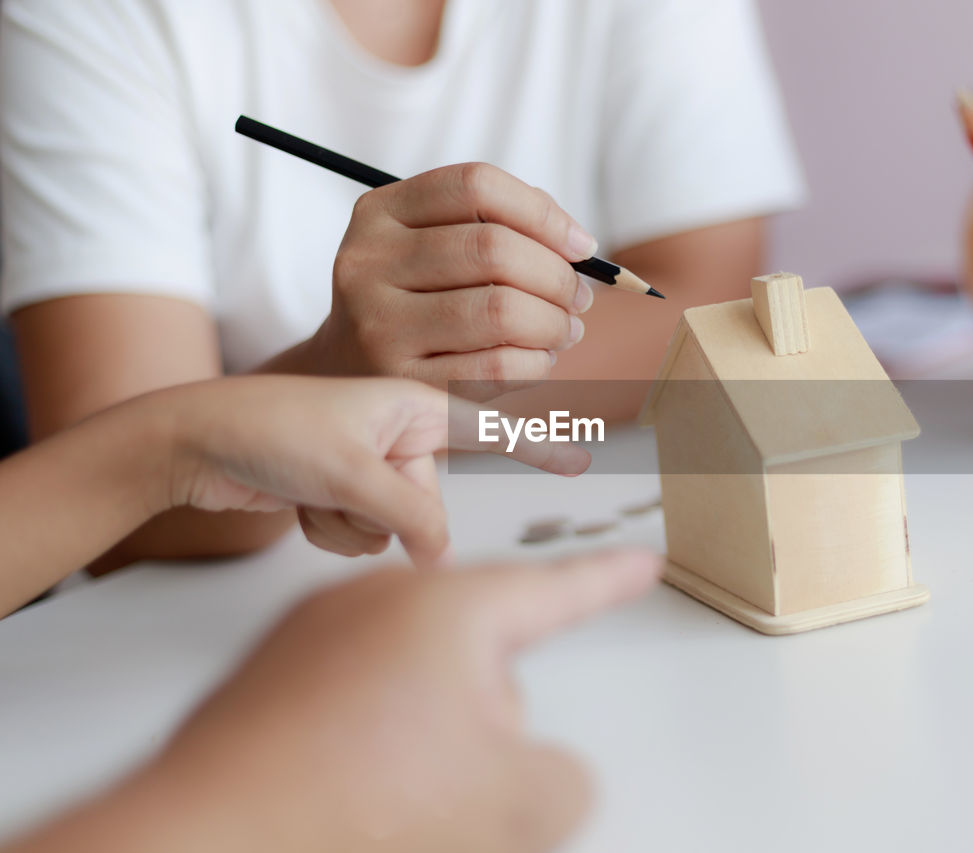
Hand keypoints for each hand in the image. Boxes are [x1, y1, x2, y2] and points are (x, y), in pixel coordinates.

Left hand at [146, 549, 661, 852]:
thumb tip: (544, 770)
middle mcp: (382, 602)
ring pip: (415, 686)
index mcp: (451, 608)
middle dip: (487, 720)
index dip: (609, 581)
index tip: (639, 562)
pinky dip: (365, 742)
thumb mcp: (515, 802)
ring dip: (424, 738)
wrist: (206, 835)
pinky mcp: (274, 672)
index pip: (556, 590)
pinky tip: (349, 790)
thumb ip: (566, 777)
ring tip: (387, 796)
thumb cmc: (348, 803)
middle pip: (479, 658)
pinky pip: (353, 699)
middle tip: (456, 784)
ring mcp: (319, 631)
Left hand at [164, 376, 589, 564]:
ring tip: (311, 492)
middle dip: (382, 513)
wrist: (193, 442)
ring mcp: (369, 468)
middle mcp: (397, 437)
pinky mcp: (341, 494)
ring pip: (393, 532)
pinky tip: (298, 504)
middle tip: (337, 487)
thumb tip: (439, 557)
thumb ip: (410, 515)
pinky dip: (328, 532)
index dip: (538, 444)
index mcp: (414, 408)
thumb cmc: (271, 430)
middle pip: (428, 506)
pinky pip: (361, 539)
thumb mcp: (352, 472)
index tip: (583, 457)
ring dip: (349, 526)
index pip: (489, 428)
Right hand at [310, 163, 597, 399]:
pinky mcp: (403, 382)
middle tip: (580, 298)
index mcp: (379, 213)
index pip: (476, 185)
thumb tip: (577, 243)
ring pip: (500, 310)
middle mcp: (367, 263)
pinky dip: (537, 363)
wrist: (349, 371)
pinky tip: (540, 359)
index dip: (544, 212)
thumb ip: (499, 225)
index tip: (584, 246)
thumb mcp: (433, 245)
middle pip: (493, 248)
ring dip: (554, 323)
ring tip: (565, 330)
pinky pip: (496, 366)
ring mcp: (379, 326)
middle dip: (557, 276)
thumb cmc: (417, 300)